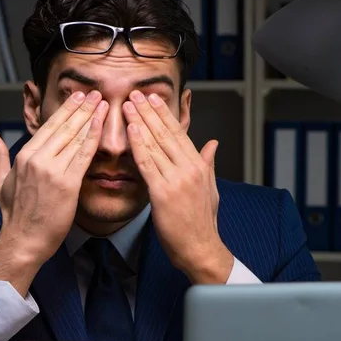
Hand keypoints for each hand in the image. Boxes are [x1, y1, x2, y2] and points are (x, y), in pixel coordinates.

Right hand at [0, 91, 107, 292]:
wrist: (23, 240)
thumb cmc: (13, 214)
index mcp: (23, 157)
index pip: (47, 127)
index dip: (64, 110)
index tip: (76, 97)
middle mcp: (38, 160)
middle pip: (63, 127)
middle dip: (81, 107)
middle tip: (95, 92)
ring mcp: (53, 171)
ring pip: (75, 138)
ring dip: (90, 117)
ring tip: (102, 102)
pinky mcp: (68, 185)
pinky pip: (84, 156)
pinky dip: (93, 137)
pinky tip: (101, 124)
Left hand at [124, 91, 232, 283]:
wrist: (200, 248)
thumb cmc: (202, 222)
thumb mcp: (210, 188)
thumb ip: (208, 164)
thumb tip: (212, 144)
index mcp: (199, 165)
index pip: (179, 132)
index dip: (164, 114)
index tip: (153, 99)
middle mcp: (189, 168)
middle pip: (166, 133)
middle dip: (149, 111)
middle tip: (135, 93)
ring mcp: (176, 180)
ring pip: (155, 144)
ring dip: (140, 122)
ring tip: (128, 105)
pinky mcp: (162, 194)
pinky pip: (147, 165)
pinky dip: (138, 146)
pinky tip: (130, 131)